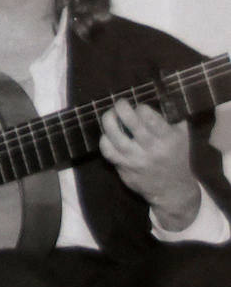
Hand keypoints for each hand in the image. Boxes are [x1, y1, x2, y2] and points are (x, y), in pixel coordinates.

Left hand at [98, 99, 200, 229]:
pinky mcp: (124, 167)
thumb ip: (173, 118)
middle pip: (131, 124)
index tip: (140, 107)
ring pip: (115, 136)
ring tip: (110, 114)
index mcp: (168, 139)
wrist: (172, 189)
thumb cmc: (177, 157)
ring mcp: (135, 159)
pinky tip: (107, 134)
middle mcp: (151, 149)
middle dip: (122, 108)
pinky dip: (104, 140)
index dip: (141, 108)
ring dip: (109, 121)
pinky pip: (107, 151)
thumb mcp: (182, 136)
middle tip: (120, 103)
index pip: (150, 118)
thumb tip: (159, 97)